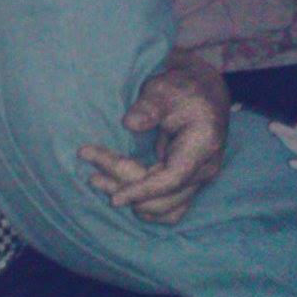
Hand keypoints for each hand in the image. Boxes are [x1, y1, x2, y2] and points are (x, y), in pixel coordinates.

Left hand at [79, 49, 228, 223]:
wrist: (202, 92)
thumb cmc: (180, 88)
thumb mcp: (163, 89)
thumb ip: (148, 106)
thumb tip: (130, 123)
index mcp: (202, 146)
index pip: (172, 179)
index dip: (142, 190)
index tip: (114, 199)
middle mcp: (205, 169)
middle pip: (164, 197)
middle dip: (126, 188)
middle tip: (92, 176)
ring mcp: (199, 179)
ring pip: (165, 207)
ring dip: (132, 200)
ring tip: (98, 181)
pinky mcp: (189, 184)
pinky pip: (169, 208)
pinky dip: (144, 203)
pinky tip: (119, 192)